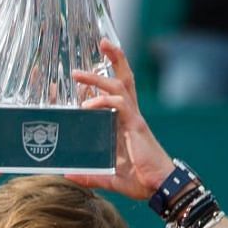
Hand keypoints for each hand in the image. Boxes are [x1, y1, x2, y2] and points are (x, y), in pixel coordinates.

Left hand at [68, 40, 173, 198]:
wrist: (160, 186)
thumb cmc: (139, 180)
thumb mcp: (108, 177)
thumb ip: (89, 175)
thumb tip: (68, 174)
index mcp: (123, 123)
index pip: (110, 94)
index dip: (95, 83)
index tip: (77, 74)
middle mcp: (128, 115)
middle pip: (123, 78)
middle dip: (115, 59)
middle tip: (102, 41)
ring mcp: (133, 118)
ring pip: (119, 86)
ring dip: (98, 76)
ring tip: (77, 73)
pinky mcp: (136, 125)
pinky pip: (120, 104)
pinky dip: (103, 101)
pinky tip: (88, 106)